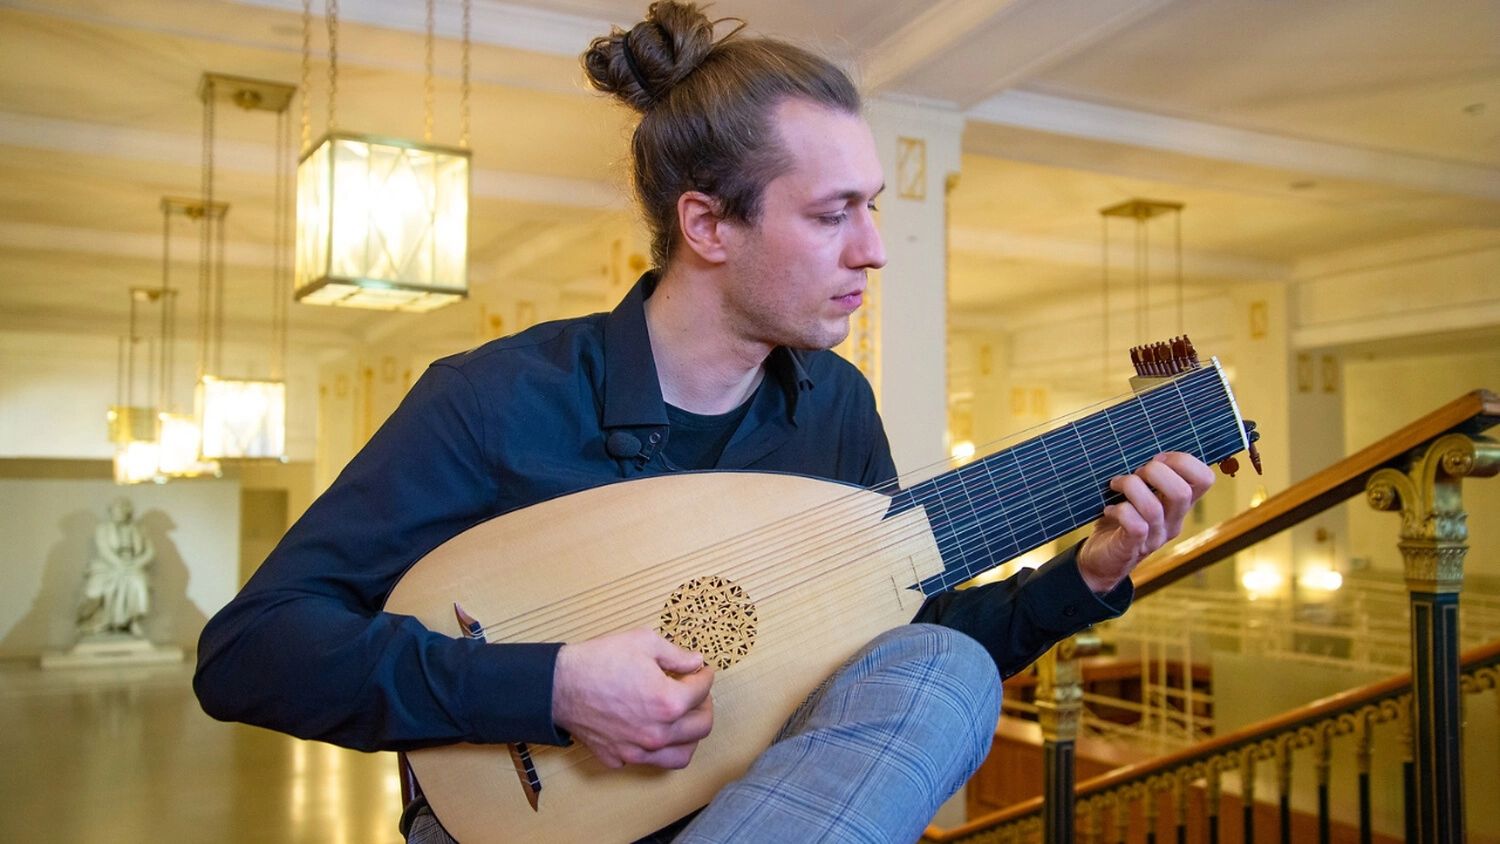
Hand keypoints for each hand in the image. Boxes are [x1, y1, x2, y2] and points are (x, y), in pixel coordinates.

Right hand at [551, 627, 713, 768]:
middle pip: (701, 727)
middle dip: (705, 705)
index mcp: (668, 702)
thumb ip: (676, 655)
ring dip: (689, 736)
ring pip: (682, 755)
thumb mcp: (643, 642)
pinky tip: (652, 730)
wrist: (559, 685)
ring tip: (684, 719)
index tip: (701, 670)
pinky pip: (650, 761)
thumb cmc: (598, 661)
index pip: (702, 691)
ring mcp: (638, 750)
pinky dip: (658, 749)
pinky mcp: (619, 757)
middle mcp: (657, 733)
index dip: (705, 676)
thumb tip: (695, 662)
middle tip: (698, 693)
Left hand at [1077, 452, 1214, 592]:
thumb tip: (1137, 441)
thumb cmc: (1118, 520)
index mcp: (1177, 504)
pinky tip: (1110, 508)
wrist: (1101, 560)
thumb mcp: (1137, 494)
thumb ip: (1145, 475)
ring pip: (1153, 508)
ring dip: (1131, 488)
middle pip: (1182, 492)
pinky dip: (1120, 511)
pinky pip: (1136, 525)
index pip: (1205, 479)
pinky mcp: (1134, 547)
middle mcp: (1173, 521)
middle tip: (1135, 472)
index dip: (1184, 461)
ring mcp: (1155, 536)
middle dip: (1155, 472)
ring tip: (1116, 485)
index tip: (1157, 458)